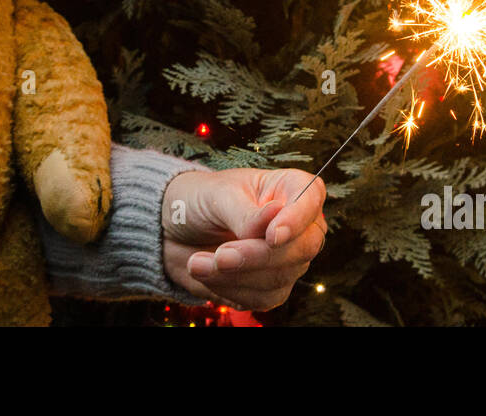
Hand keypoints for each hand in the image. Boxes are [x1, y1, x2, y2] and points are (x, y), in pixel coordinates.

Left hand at [161, 168, 326, 310]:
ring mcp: (287, 258)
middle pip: (304, 247)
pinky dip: (231, 289)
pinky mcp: (271, 286)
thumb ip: (246, 212)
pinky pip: (263, 298)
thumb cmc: (200, 200)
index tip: (272, 236)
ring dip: (234, 275)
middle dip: (259, 256)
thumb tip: (274, 217)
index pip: (311, 197)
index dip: (297, 218)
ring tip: (198, 263)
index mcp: (288, 187)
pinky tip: (207, 274)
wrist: (175, 231)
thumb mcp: (217, 196)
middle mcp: (296, 224)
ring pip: (281, 277)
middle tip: (221, 256)